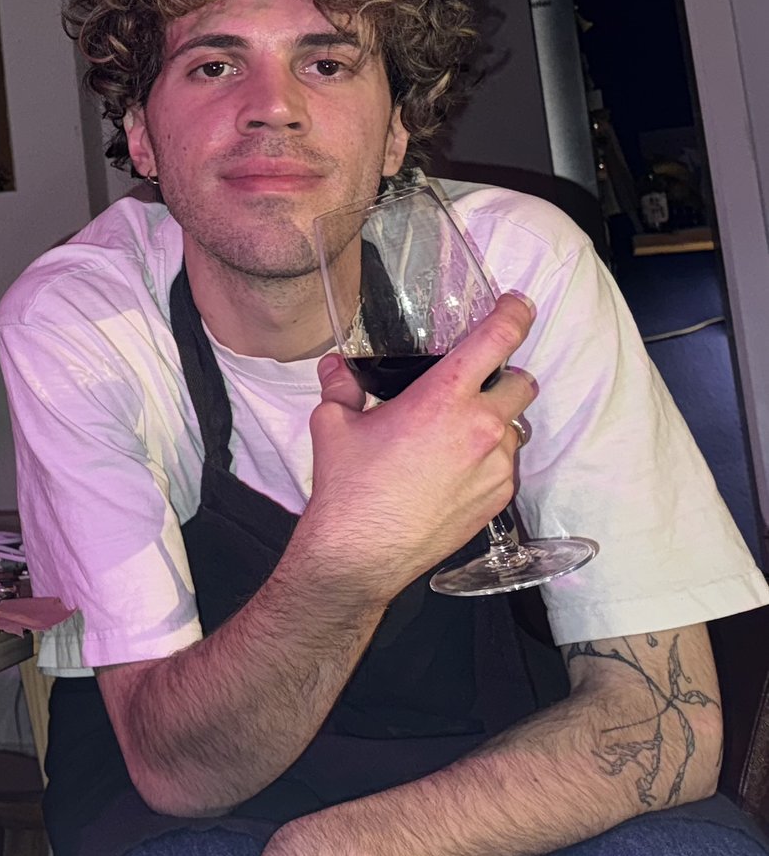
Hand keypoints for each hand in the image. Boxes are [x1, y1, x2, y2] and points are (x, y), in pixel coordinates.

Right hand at [297, 292, 538, 603]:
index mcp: (442, 397)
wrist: (360, 552)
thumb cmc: (347, 486)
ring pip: (515, 427)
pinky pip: (507, 465)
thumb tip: (336, 367)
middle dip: (505, 377)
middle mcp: (481, 427)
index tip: (517, 303)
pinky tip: (452, 471)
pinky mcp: (499, 498)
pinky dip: (488, 459)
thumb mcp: (333, 423)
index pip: (498, 339)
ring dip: (495, 423)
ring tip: (455, 438)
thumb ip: (342, 386)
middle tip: (473, 386)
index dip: (514, 313)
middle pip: (523, 383)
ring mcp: (497, 466)